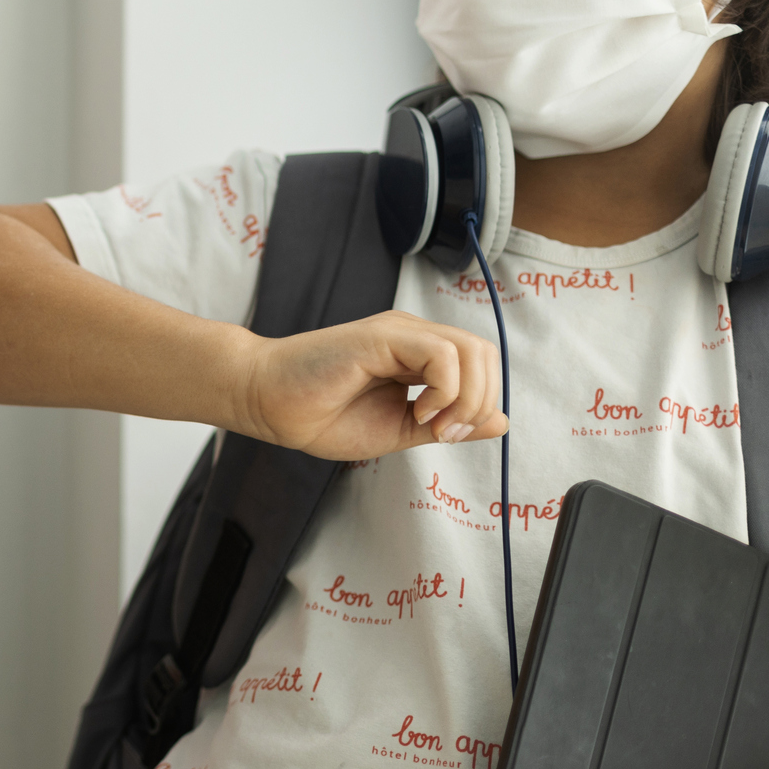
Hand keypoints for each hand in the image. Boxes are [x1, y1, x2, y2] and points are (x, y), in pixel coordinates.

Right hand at [235, 310, 507, 459]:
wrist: (268, 405)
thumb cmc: (320, 416)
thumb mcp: (400, 429)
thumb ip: (447, 423)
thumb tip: (500, 421)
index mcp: (416, 356)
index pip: (480, 366)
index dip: (479, 404)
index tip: (445, 436)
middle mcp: (412, 337)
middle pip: (485, 354)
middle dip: (479, 402)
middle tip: (443, 433)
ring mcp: (397, 332)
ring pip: (472, 351)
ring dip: (464, 398)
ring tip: (430, 423)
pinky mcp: (381, 337)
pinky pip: (442, 354)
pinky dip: (444, 390)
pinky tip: (417, 410)